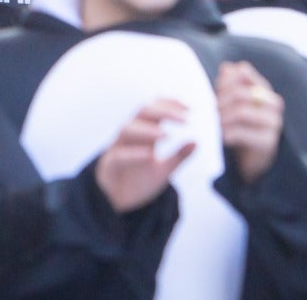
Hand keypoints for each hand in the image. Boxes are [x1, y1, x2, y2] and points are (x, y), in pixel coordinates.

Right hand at [94, 98, 194, 212]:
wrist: (118, 202)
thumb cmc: (140, 180)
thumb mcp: (164, 170)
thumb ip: (179, 157)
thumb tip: (196, 142)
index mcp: (144, 133)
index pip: (154, 109)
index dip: (170, 104)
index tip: (189, 108)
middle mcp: (130, 136)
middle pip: (142, 113)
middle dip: (163, 112)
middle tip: (184, 119)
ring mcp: (118, 148)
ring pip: (128, 129)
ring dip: (147, 130)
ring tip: (166, 135)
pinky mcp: (110, 164)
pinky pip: (119, 155)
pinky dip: (134, 154)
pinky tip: (150, 155)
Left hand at [216, 61, 282, 183]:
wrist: (252, 158)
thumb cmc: (240, 125)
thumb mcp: (233, 102)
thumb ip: (229, 84)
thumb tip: (227, 68)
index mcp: (263, 88)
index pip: (243, 72)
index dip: (223, 80)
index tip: (211, 91)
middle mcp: (272, 103)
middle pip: (239, 92)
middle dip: (218, 100)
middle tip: (205, 110)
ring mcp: (273, 123)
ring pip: (241, 111)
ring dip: (220, 117)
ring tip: (209, 122)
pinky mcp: (267, 142)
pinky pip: (242, 133)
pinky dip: (226, 133)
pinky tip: (218, 136)